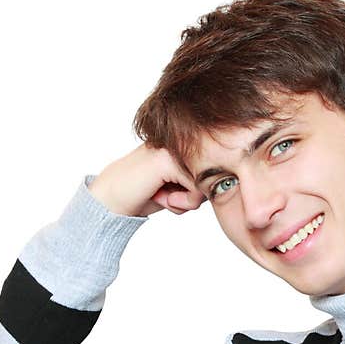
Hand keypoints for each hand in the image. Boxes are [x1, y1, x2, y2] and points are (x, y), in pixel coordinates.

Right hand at [86, 143, 207, 217]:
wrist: (110, 198)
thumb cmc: (144, 194)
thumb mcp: (181, 186)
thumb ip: (204, 180)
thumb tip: (234, 184)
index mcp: (185, 143)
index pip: (216, 170)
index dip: (199, 192)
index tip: (176, 193)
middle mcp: (182, 140)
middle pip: (214, 177)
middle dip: (194, 197)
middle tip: (169, 196)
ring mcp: (175, 147)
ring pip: (207, 184)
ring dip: (186, 202)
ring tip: (163, 194)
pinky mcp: (170, 160)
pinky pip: (196, 189)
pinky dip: (181, 203)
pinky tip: (160, 196)